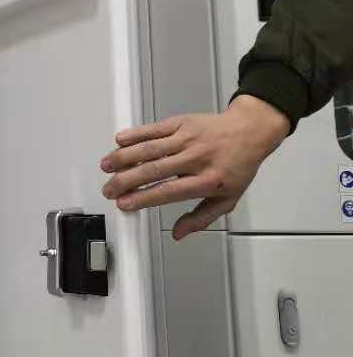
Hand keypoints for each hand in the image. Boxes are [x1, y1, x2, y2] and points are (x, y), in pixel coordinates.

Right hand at [99, 96, 289, 239]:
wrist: (250, 131)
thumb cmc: (238, 166)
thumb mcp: (227, 199)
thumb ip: (201, 218)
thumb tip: (179, 234)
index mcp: (208, 181)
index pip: (168, 191)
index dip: (143, 198)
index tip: (124, 203)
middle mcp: (196, 159)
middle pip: (153, 170)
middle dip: (125, 181)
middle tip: (109, 190)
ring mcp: (187, 139)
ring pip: (150, 148)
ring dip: (124, 157)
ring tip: (106, 166)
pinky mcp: (181, 123)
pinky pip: (154, 129)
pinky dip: (135, 134)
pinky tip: (119, 141)